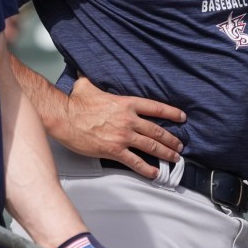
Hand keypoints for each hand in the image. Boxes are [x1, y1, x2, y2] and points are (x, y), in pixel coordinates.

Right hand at [57, 76, 184, 178]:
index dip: (171, 112)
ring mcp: (123, 136)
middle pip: (157, 130)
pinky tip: (155, 173)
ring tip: (174, 158)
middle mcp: (129, 120)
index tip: (182, 117)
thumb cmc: (75, 102)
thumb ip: (92, 80)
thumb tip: (84, 74)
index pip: (155, 107)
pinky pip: (135, 162)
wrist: (65, 118)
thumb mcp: (87, 85)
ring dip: (165, 153)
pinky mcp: (114, 151)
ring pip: (151, 146)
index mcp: (126, 103)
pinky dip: (147, 169)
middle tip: (180, 145)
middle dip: (171, 139)